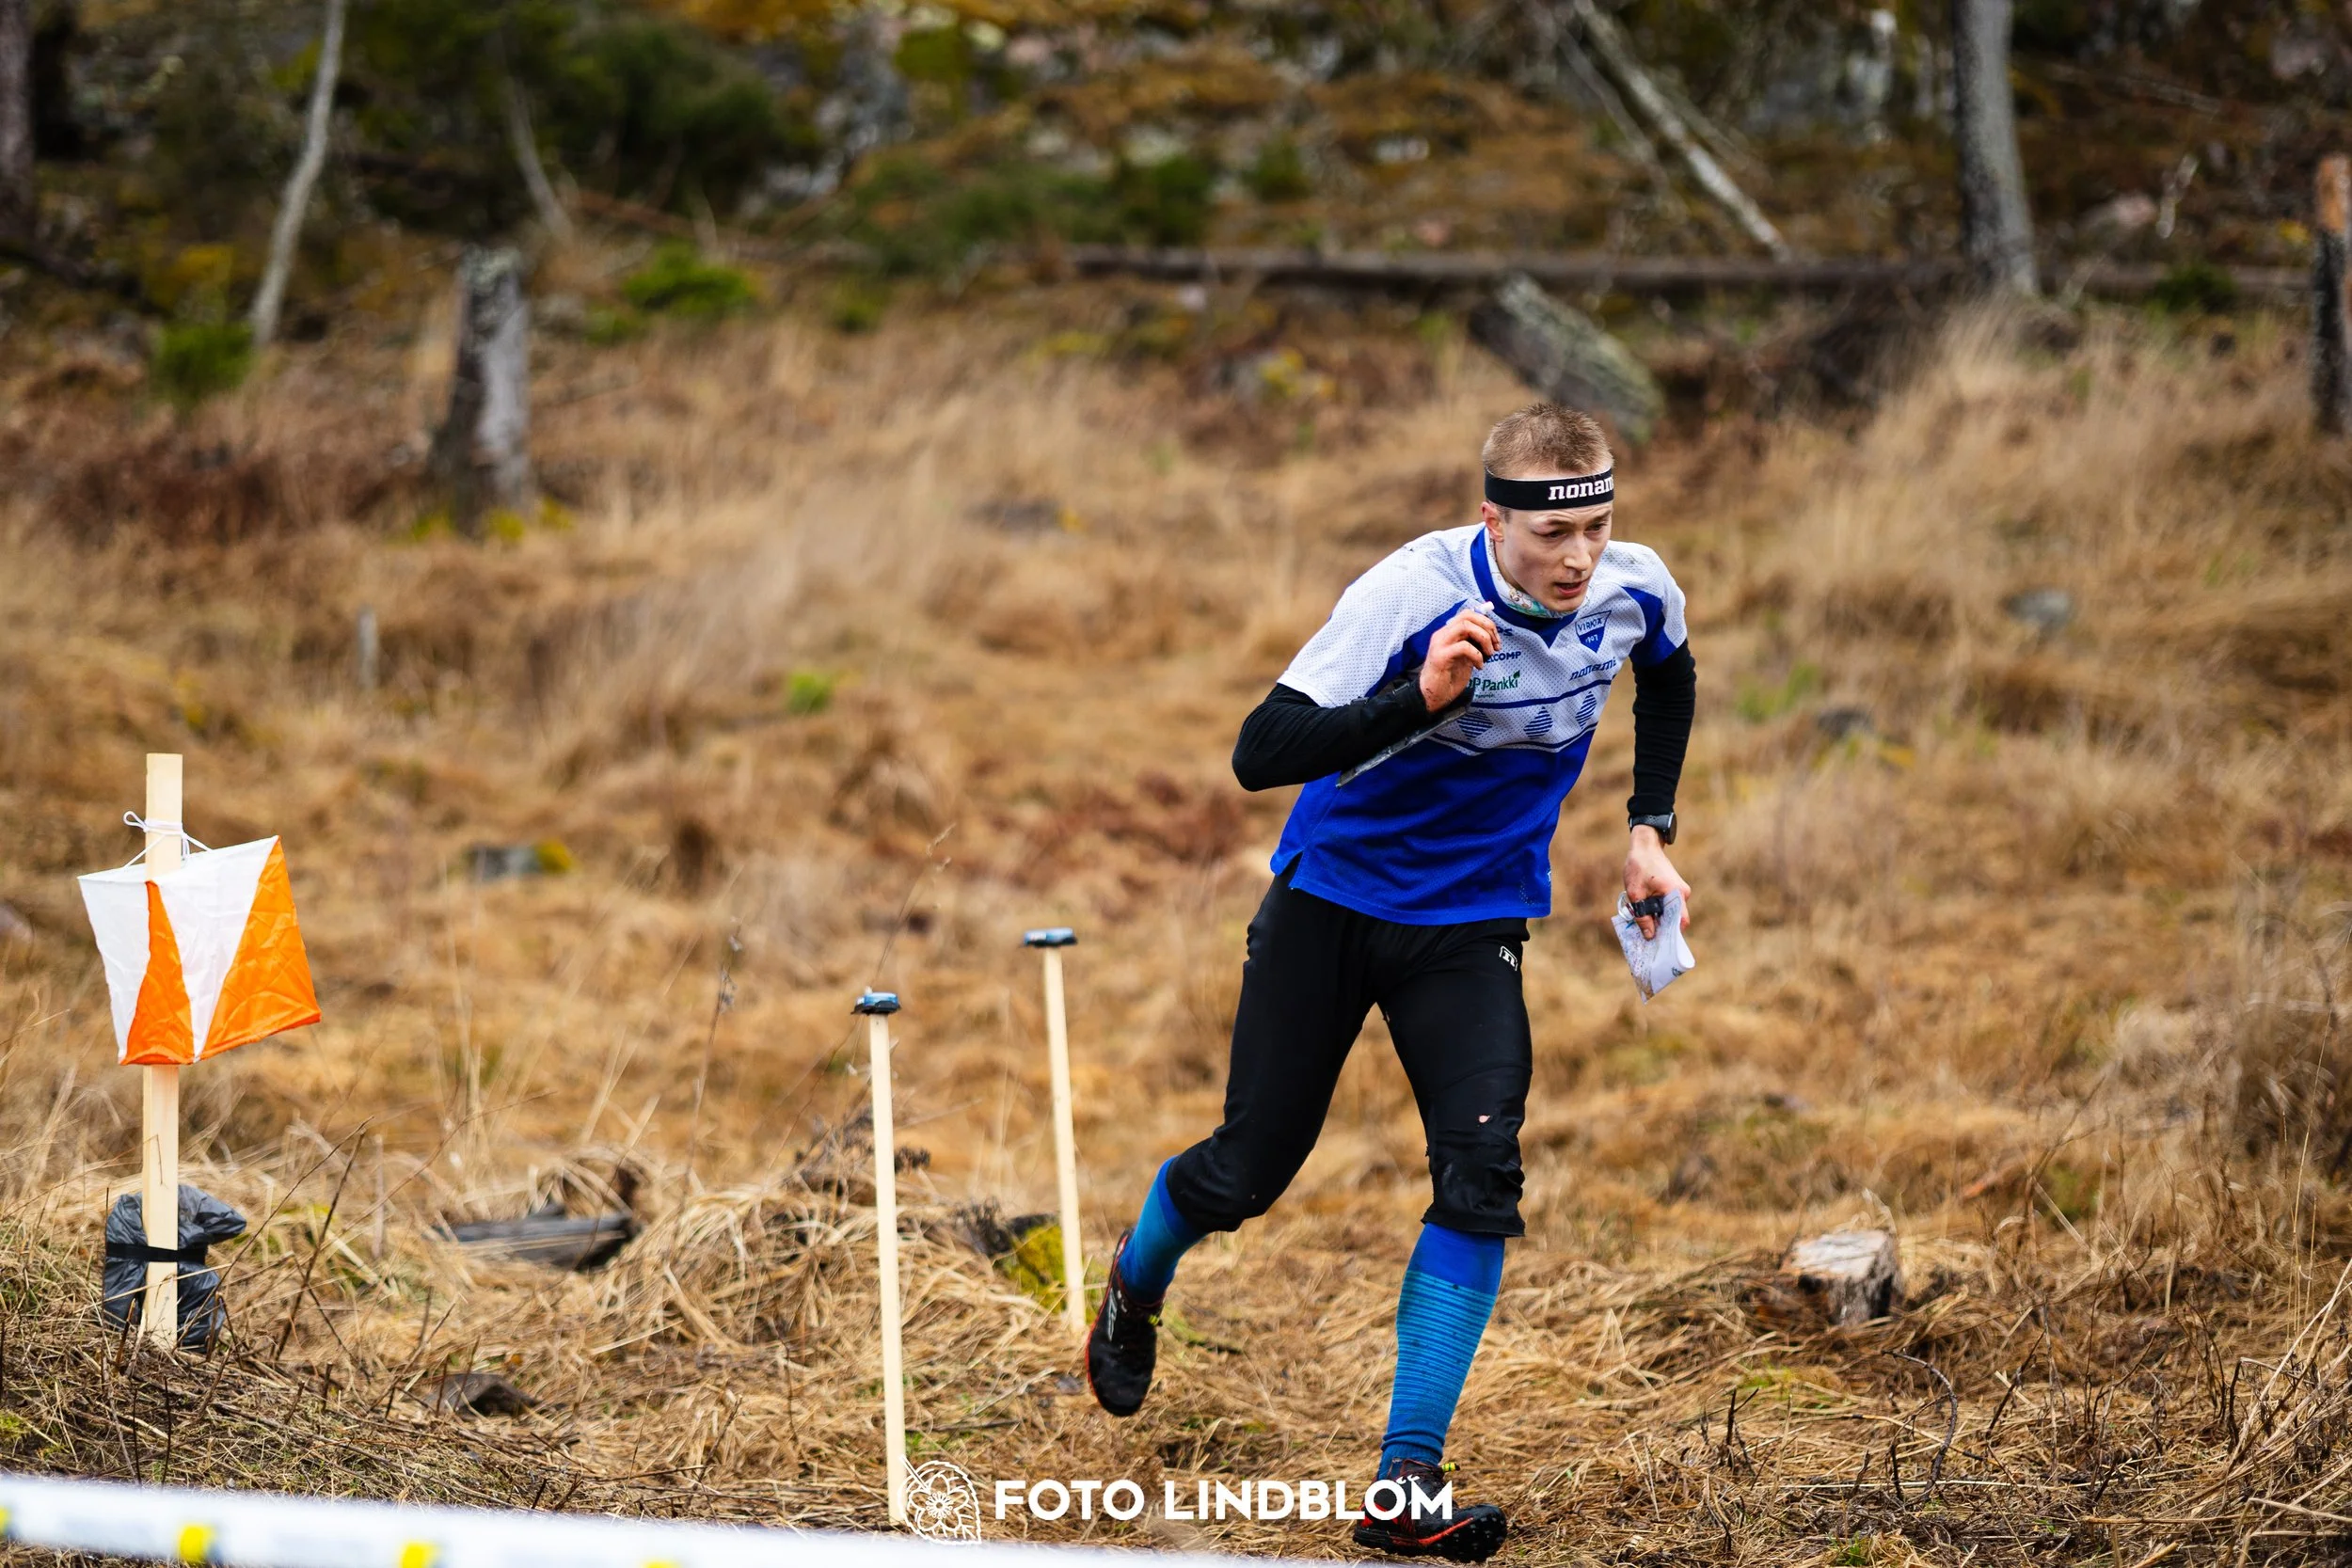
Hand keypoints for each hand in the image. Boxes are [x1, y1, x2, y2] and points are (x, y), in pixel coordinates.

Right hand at [1418, 606, 1499, 711]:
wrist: (1432, 696)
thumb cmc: (1449, 678)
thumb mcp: (1465, 657)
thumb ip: (1473, 644)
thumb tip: (1491, 636)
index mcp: (1447, 633)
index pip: (1468, 614)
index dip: (1486, 622)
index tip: (1496, 639)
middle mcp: (1442, 634)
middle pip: (1467, 616)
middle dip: (1487, 627)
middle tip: (1496, 645)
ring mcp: (1440, 644)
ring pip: (1465, 626)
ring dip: (1483, 638)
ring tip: (1489, 653)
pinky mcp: (1440, 657)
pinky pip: (1464, 647)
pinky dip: (1477, 655)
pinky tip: (1479, 666)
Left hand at [1625, 825, 1689, 939]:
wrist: (1645, 845)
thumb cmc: (1639, 866)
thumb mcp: (1635, 893)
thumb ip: (1642, 916)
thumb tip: (1649, 937)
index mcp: (1676, 894)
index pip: (1680, 923)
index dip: (1671, 936)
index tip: (1660, 947)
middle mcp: (1682, 894)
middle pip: (1674, 920)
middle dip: (1661, 930)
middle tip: (1647, 941)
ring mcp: (1679, 891)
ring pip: (1670, 913)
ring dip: (1657, 919)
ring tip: (1642, 926)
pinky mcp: (1674, 889)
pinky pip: (1668, 906)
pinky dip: (1658, 911)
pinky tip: (1645, 915)